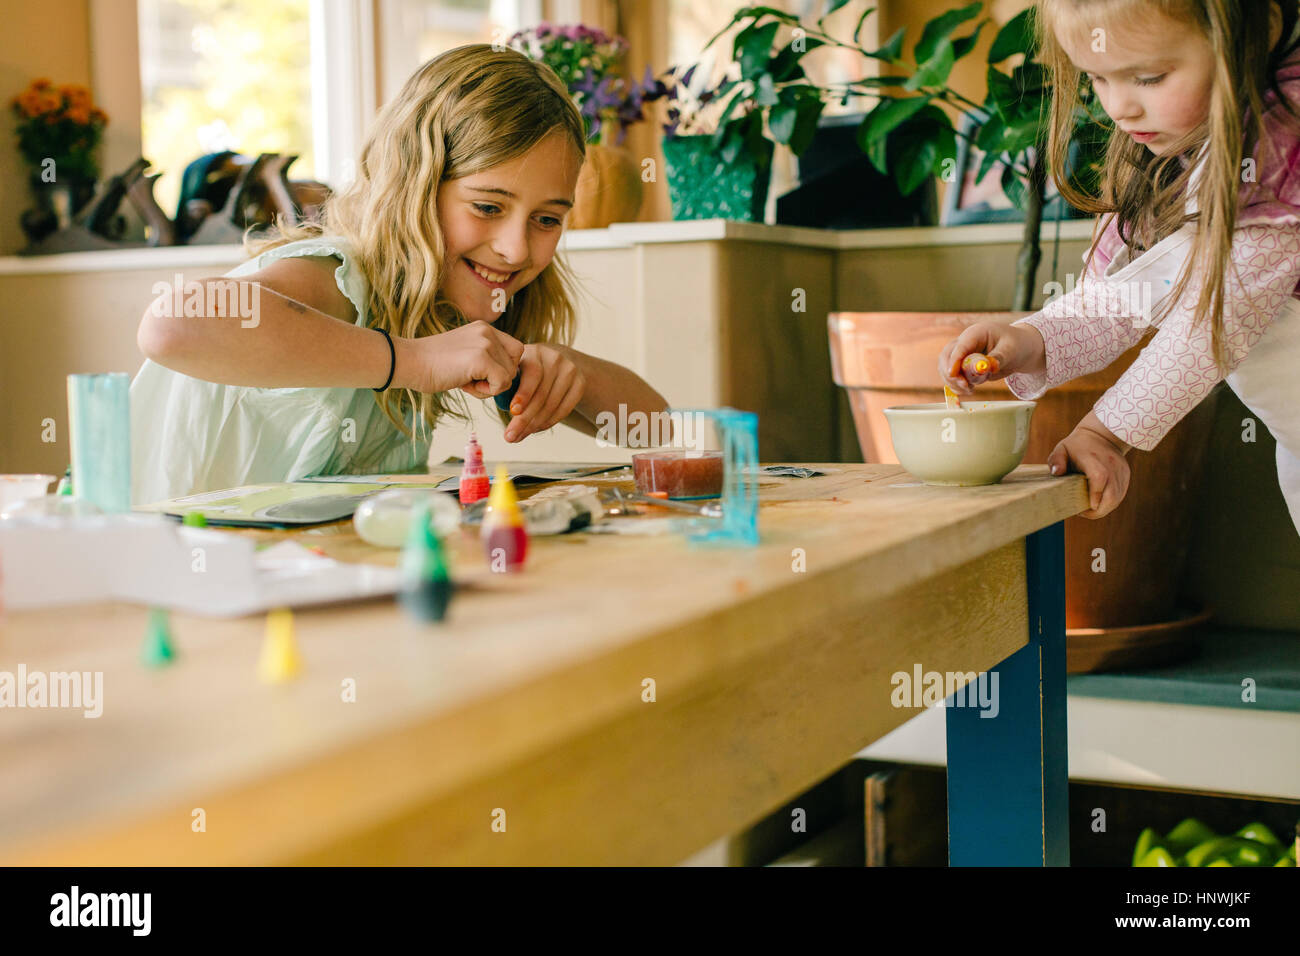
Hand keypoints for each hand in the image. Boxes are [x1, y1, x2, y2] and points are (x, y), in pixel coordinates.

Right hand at [409, 321, 523, 396]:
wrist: (408, 362)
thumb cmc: (432, 365)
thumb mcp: (465, 353)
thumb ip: (486, 357)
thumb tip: (508, 377)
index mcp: (484, 328)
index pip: (515, 351)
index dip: (501, 368)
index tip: (477, 372)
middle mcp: (488, 331)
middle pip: (515, 364)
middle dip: (497, 379)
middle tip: (470, 379)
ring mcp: (485, 343)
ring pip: (509, 376)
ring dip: (490, 387)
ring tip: (465, 380)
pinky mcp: (481, 358)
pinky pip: (502, 383)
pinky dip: (487, 391)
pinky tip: (466, 385)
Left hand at [502, 344, 586, 442]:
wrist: (556, 362)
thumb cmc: (528, 371)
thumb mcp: (517, 369)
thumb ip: (509, 384)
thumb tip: (504, 412)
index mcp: (535, 352)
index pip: (532, 374)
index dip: (523, 394)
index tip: (513, 412)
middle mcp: (555, 358)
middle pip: (542, 394)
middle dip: (525, 419)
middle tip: (510, 436)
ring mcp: (570, 371)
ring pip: (552, 404)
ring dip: (535, 425)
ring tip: (519, 436)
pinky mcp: (580, 384)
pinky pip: (564, 409)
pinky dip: (549, 422)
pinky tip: (535, 429)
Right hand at [938, 322, 1044, 395]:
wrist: (1021, 349)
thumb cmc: (1017, 345)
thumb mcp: (1011, 350)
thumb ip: (998, 358)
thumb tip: (989, 367)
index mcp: (976, 333)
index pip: (960, 346)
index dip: (954, 360)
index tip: (953, 375)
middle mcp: (965, 342)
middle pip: (946, 356)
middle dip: (951, 373)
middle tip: (965, 386)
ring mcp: (962, 354)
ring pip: (946, 367)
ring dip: (953, 381)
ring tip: (969, 390)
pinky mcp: (963, 365)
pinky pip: (952, 375)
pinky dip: (956, 385)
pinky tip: (968, 390)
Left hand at [1048, 414, 1131, 518]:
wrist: (1102, 435)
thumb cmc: (1077, 445)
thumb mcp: (1062, 448)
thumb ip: (1056, 460)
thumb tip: (1056, 473)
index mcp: (1093, 459)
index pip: (1099, 478)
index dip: (1094, 496)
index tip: (1083, 508)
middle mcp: (1111, 465)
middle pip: (1112, 495)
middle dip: (1098, 511)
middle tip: (1084, 513)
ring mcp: (1120, 471)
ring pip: (1117, 498)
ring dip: (1104, 508)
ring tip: (1089, 507)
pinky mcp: (1125, 475)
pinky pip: (1120, 494)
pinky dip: (1109, 502)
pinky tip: (1098, 501)